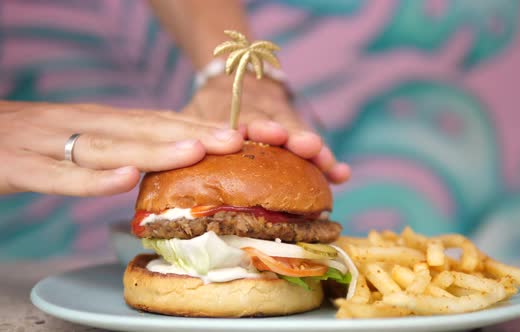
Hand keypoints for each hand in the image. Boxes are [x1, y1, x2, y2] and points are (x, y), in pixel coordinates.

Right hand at [0, 101, 243, 195]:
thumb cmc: (21, 141)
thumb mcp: (72, 138)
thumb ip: (111, 146)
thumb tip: (153, 161)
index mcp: (93, 120)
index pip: (153, 120)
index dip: (196, 125)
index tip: (237, 134)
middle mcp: (76, 125)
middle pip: (140, 128)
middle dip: (190, 132)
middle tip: (235, 140)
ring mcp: (45, 143)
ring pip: (107, 146)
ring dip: (153, 148)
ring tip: (195, 150)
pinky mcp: (13, 165)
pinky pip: (56, 175)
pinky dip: (91, 179)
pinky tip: (123, 180)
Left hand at [184, 74, 350, 183]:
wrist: (234, 76)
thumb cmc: (210, 106)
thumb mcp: (193, 113)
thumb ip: (186, 132)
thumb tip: (164, 159)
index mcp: (232, 111)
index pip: (242, 118)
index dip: (250, 127)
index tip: (256, 134)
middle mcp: (261, 116)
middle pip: (280, 126)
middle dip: (292, 136)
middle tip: (305, 146)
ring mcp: (283, 122)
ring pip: (301, 135)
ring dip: (316, 151)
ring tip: (330, 166)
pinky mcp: (298, 133)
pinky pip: (315, 148)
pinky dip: (329, 161)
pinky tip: (342, 174)